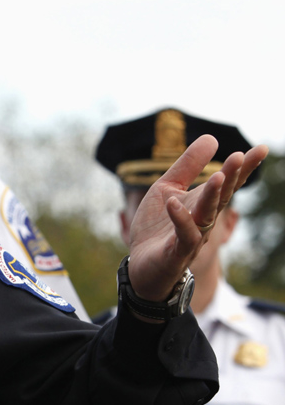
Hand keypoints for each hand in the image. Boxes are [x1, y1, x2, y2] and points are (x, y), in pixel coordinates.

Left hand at [126, 134, 266, 302]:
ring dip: (212, 197)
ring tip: (217, 176)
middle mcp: (203, 220)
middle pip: (221, 198)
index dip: (244, 168)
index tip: (261, 148)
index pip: (227, 184)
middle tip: (240, 156)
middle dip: (231, 178)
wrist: (142, 267)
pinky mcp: (175, 252)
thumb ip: (188, 166)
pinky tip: (174, 203)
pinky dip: (180, 219)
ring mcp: (191, 237)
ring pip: (206, 216)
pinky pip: (182, 235)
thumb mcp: (168, 188)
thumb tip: (212, 138)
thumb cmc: (156, 227)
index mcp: (203, 204)